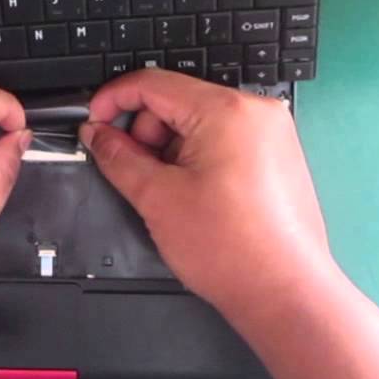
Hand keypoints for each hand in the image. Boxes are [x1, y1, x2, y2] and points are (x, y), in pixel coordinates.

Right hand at [81, 69, 331, 314]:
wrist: (284, 294)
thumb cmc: (232, 250)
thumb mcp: (157, 198)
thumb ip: (118, 157)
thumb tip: (96, 134)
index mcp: (227, 110)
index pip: (154, 83)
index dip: (113, 101)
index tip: (93, 123)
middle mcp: (255, 111)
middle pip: (176, 102)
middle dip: (146, 135)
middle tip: (139, 176)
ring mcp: (271, 133)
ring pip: (197, 123)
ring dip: (171, 151)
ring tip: (173, 196)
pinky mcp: (276, 156)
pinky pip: (222, 140)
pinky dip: (197, 160)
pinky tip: (195, 197)